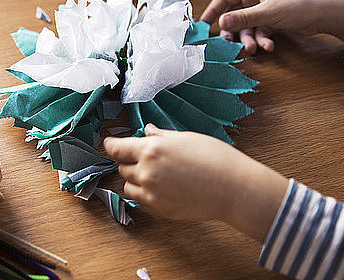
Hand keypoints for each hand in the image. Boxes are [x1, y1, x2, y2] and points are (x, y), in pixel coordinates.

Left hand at [104, 123, 287, 241]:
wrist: (233, 188)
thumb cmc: (215, 158)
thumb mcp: (186, 138)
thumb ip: (162, 137)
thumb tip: (148, 132)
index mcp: (151, 150)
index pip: (117, 148)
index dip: (111, 145)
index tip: (110, 143)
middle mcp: (146, 172)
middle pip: (122, 167)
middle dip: (129, 161)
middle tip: (145, 157)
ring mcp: (151, 193)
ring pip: (128, 186)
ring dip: (134, 179)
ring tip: (155, 174)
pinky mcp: (159, 210)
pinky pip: (140, 201)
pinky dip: (144, 194)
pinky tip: (162, 187)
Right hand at [200, 0, 343, 53]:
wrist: (327, 13)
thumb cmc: (298, 5)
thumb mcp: (268, 13)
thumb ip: (243, 19)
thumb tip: (221, 23)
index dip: (214, 10)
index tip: (204, 24)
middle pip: (236, 16)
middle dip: (235, 32)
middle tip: (230, 44)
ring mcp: (266, 11)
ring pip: (249, 27)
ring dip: (250, 39)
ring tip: (255, 49)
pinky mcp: (275, 22)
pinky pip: (261, 32)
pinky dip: (263, 40)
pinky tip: (269, 46)